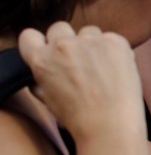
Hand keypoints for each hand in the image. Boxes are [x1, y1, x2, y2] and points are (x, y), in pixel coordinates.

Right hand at [18, 22, 144, 139]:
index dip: (39, 43)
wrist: (111, 125)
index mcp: (41, 60)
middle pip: (59, 28)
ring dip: (92, 45)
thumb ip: (41, 81)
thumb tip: (40, 74)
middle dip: (67, 41)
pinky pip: (111, 38)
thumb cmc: (79, 119)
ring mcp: (90, 41)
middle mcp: (63, 45)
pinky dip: (114, 50)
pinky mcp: (115, 41)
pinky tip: (116, 70)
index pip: (29, 36)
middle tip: (79, 62)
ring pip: (88, 32)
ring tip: (102, 69)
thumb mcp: (49, 100)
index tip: (49, 50)